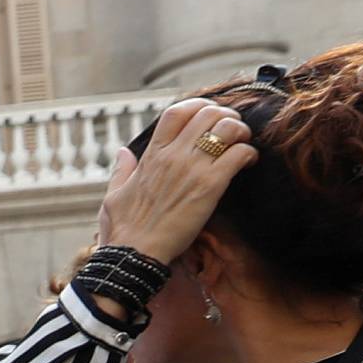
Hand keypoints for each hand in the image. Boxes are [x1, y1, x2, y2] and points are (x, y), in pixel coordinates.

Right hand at [96, 99, 257, 265]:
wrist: (135, 255)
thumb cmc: (123, 231)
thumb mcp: (114, 195)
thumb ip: (121, 170)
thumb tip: (123, 153)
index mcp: (152, 155)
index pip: (177, 112)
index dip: (198, 107)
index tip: (208, 116)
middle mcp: (173, 155)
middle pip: (208, 113)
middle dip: (225, 117)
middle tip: (231, 131)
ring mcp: (192, 168)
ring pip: (227, 127)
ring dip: (240, 131)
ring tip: (242, 143)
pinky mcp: (209, 186)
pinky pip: (238, 153)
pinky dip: (248, 154)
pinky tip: (248, 163)